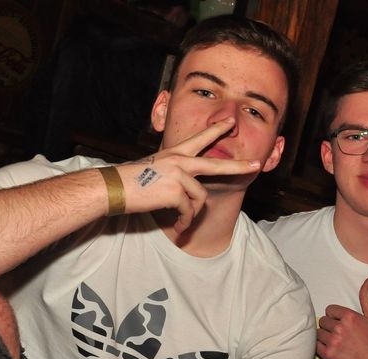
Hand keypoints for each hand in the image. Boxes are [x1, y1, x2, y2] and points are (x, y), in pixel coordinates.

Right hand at [114, 118, 260, 231]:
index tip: (231, 123)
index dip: (217, 131)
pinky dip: (185, 222)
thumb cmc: (130, 181)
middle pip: (216, 164)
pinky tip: (178, 225)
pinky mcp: (175, 190)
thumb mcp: (154, 169)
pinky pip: (188, 210)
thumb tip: (185, 190)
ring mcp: (178, 174)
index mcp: (175, 153)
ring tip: (181, 220)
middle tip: (256, 165)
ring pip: (199, 198)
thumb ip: (174, 172)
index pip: (200, 139)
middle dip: (238, 166)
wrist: (112, 188)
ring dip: (191, 214)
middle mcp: (179, 160)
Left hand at [317, 278, 367, 358]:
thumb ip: (366, 298)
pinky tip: (330, 347)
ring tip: (335, 341)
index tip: (341, 322)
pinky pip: (316, 345)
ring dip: (325, 336)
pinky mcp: (328, 355)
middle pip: (323, 321)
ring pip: (318, 333)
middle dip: (330, 326)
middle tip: (339, 333)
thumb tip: (367, 280)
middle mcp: (340, 328)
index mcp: (350, 317)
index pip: (329, 310)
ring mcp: (333, 342)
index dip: (335, 316)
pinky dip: (321, 346)